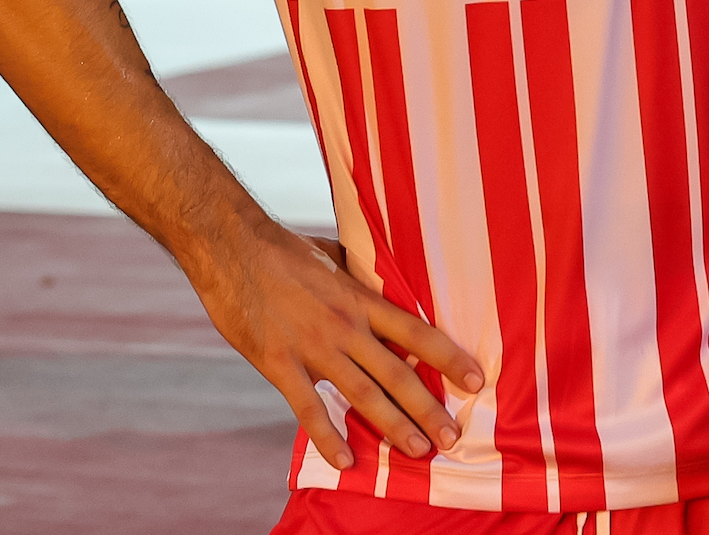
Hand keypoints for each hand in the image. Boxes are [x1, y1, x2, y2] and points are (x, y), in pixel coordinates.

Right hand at [187, 217, 483, 470]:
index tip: (476, 379)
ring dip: (393, 426)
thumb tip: (385, 275)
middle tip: (452, 437)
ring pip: (362, 395)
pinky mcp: (278, 364)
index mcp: (362, 300)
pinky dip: (327, 437)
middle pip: (397, 373)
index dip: (449, 357)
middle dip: (428, 408)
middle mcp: (345, 327)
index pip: (417, 333)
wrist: (232, 248)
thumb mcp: (336, 255)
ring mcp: (313, 348)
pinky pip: (307, 408)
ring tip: (419, 450)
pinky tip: (345, 461)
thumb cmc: (285, 249)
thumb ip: (362, 275)